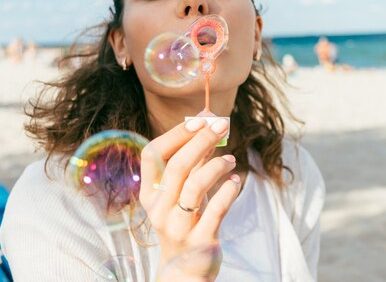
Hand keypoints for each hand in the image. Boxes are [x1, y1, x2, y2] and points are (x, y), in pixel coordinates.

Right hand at [140, 118, 240, 280]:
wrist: (183, 271)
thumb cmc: (183, 221)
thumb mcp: (182, 191)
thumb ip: (192, 161)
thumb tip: (207, 125)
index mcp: (149, 192)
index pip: (153, 153)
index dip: (176, 133)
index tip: (200, 119)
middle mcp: (158, 208)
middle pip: (176, 166)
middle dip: (201, 141)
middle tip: (222, 125)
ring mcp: (177, 226)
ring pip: (194, 186)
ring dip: (216, 166)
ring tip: (231, 160)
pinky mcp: (200, 240)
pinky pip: (216, 210)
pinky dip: (229, 191)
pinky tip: (236, 182)